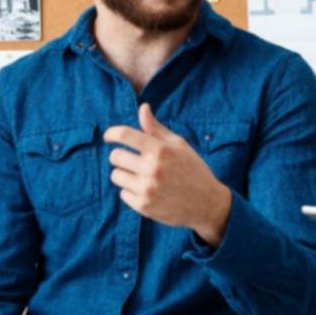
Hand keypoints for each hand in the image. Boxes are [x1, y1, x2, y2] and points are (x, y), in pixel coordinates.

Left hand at [103, 104, 232, 244]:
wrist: (207, 203)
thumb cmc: (192, 169)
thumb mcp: (179, 145)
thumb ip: (156, 128)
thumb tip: (143, 107)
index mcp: (160, 150)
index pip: (125, 135)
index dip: (112, 133)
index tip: (108, 136)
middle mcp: (152, 169)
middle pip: (115, 156)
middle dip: (121, 156)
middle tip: (133, 161)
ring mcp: (147, 189)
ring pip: (116, 176)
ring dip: (125, 175)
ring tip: (142, 177)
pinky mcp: (144, 206)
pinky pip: (123, 194)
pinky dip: (131, 192)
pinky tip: (148, 191)